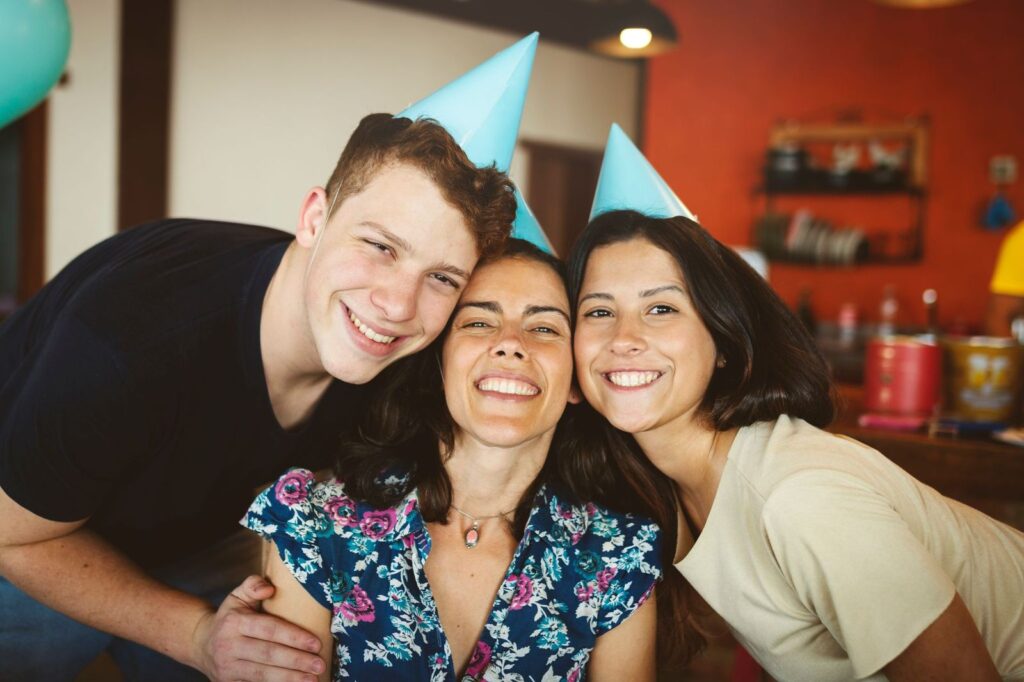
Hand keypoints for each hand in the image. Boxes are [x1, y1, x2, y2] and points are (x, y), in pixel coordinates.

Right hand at [192, 575, 325, 681]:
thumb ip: (253, 585)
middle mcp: (229, 646)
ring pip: (262, 675)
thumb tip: (269, 587)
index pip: (269, 629)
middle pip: (268, 655)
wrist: (200, 643)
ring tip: (312, 679)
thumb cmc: (229, 617)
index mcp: (234, 622)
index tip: (316, 643)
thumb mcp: (237, 596)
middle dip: (296, 661)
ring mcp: (227, 668)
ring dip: (289, 678)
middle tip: (319, 665)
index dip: (293, 637)